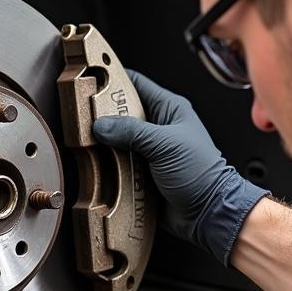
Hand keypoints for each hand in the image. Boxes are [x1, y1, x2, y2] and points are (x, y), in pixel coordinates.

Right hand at [92, 70, 267, 265]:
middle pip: (121, 113)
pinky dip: (107, 166)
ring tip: (88, 141)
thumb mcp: (164, 145)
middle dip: (102, 115)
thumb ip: (131, 132)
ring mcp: (148, 151)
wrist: (207, 213)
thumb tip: (102, 125)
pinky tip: (97, 165)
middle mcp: (157, 128)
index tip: (92, 79)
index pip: (136, 84)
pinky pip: (117, 165)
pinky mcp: (140, 173)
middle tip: (84, 115)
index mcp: (169, 110)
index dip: (114, 78)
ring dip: (103, 144)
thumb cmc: (202, 174)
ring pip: (116, 140)